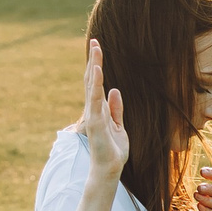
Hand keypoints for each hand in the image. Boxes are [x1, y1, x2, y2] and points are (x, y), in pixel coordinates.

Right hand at [80, 39, 127, 184]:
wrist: (109, 169)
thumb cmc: (112, 150)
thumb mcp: (119, 125)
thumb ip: (116, 109)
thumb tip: (115, 90)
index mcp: (99, 109)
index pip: (96, 83)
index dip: (97, 66)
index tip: (98, 48)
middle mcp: (93, 109)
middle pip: (92, 79)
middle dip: (94, 60)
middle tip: (95, 41)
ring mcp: (93, 114)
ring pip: (92, 85)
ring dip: (94, 66)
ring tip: (96, 48)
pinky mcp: (95, 121)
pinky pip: (95, 99)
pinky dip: (96, 84)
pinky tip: (98, 70)